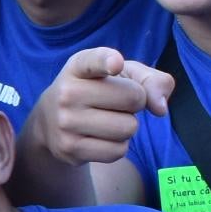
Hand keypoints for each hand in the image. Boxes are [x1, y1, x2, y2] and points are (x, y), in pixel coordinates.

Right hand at [22, 47, 170, 165]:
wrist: (50, 122)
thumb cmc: (96, 91)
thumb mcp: (120, 74)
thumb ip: (150, 80)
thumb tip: (160, 108)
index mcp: (78, 66)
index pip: (94, 60)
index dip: (107, 61)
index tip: (115, 64)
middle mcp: (67, 92)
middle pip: (133, 98)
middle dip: (136, 102)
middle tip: (116, 103)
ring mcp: (65, 122)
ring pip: (128, 127)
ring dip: (127, 126)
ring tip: (107, 120)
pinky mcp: (70, 149)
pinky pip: (118, 151)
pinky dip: (118, 146)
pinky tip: (101, 137)